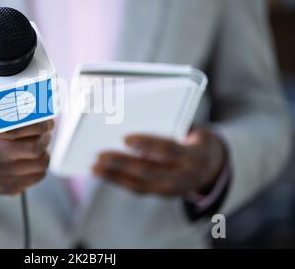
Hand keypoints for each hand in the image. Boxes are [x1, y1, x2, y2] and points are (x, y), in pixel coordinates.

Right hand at [0, 110, 53, 195]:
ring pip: (40, 162)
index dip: (37, 124)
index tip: (47, 121)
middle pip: (33, 147)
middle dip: (45, 136)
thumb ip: (3, 105)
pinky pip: (39, 175)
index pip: (16, 128)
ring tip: (39, 142)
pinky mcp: (4, 187)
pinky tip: (32, 157)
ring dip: (44, 150)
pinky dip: (41, 164)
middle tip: (46, 129)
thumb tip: (39, 107)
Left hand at [92, 127, 226, 195]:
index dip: (148, 144)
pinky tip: (103, 173)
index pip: (169, 149)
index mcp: (195, 155)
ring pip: (140, 184)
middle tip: (99, 155)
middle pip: (149, 170)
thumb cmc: (195, 139)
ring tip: (94, 167)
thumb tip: (133, 114)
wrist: (213, 166)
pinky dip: (118, 181)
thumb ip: (172, 124)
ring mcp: (174, 189)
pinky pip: (138, 189)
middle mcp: (185, 176)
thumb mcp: (193, 128)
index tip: (125, 138)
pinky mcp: (162, 194)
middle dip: (122, 163)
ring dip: (114, 175)